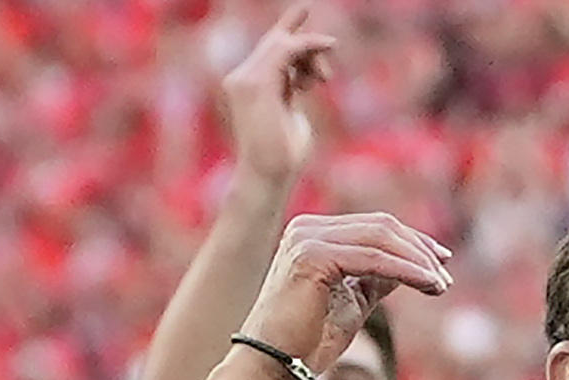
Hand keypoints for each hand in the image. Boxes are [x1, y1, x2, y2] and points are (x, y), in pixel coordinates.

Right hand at [223, 4, 335, 184]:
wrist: (268, 175)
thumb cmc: (283, 156)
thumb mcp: (291, 114)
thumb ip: (292, 89)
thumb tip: (305, 74)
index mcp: (247, 85)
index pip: (267, 48)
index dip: (286, 27)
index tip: (304, 8)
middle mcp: (240, 78)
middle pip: (277, 44)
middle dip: (307, 49)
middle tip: (325, 74)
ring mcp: (244, 79)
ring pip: (284, 45)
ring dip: (311, 55)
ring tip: (324, 79)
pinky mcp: (257, 83)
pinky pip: (286, 51)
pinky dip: (309, 46)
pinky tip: (328, 44)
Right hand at [238, 214, 451, 379]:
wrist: (271, 366)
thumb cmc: (307, 342)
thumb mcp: (353, 302)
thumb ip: (377, 279)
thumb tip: (414, 266)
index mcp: (313, 234)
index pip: (375, 227)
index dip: (413, 243)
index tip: (442, 263)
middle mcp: (307, 228)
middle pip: (382, 227)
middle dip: (420, 251)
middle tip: (446, 279)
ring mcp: (307, 238)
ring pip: (381, 239)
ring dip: (419, 261)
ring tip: (441, 285)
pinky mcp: (313, 256)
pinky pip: (374, 259)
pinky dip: (407, 271)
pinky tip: (428, 285)